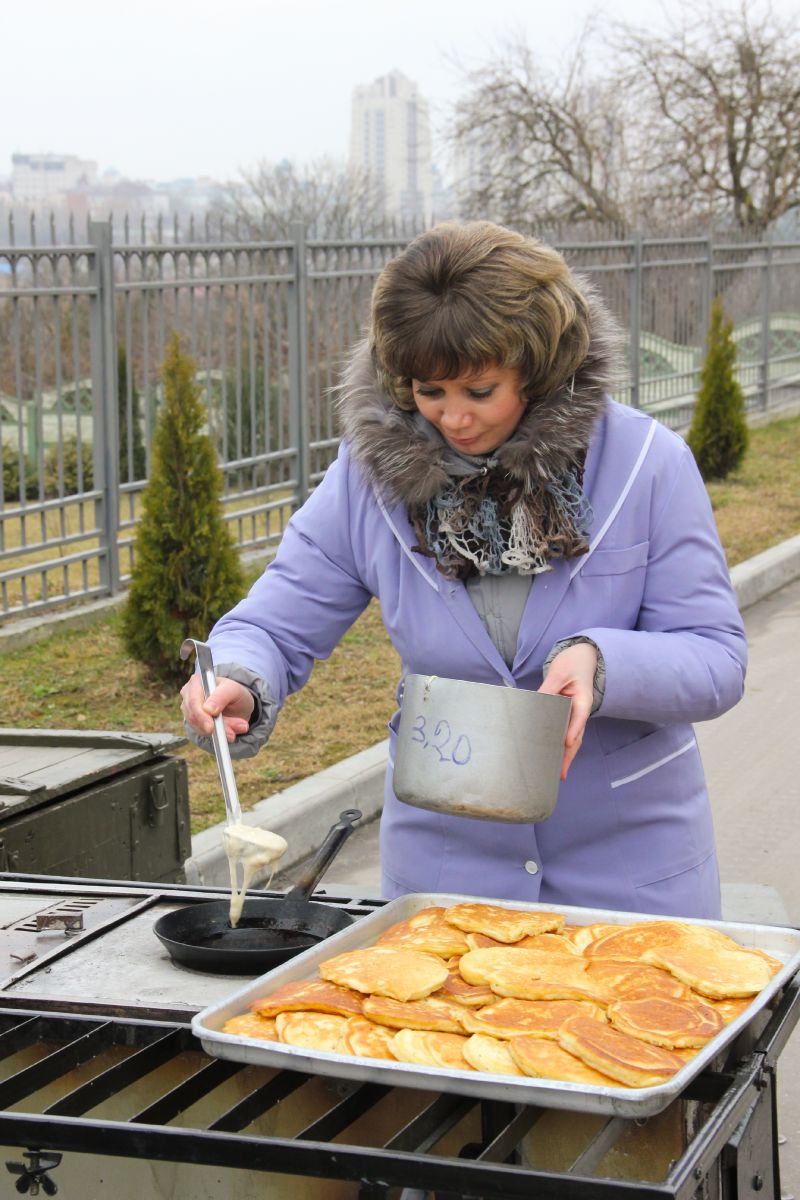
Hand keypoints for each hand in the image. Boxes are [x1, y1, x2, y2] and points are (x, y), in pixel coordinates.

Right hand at [179, 673, 253, 742]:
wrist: (238, 705)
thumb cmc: (234, 693)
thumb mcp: (234, 690)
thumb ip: (222, 696)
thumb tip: (208, 709)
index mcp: (196, 682)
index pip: (193, 701)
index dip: (200, 715)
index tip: (211, 727)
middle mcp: (188, 695)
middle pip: (193, 715)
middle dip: (211, 727)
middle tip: (230, 734)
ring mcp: (189, 710)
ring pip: (197, 726)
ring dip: (218, 731)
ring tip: (236, 730)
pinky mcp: (193, 722)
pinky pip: (201, 732)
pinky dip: (216, 735)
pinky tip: (229, 733)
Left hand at [538, 642, 597, 780]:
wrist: (583, 657)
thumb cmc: (573, 663)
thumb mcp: (559, 672)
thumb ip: (548, 688)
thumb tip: (535, 703)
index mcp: (582, 700)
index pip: (579, 718)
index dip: (573, 731)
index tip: (566, 744)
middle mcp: (580, 711)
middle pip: (575, 736)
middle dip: (568, 755)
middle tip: (560, 773)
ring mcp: (575, 715)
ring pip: (571, 739)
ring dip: (564, 756)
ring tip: (556, 774)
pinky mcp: (567, 715)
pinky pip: (563, 732)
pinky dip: (558, 745)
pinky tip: (551, 757)